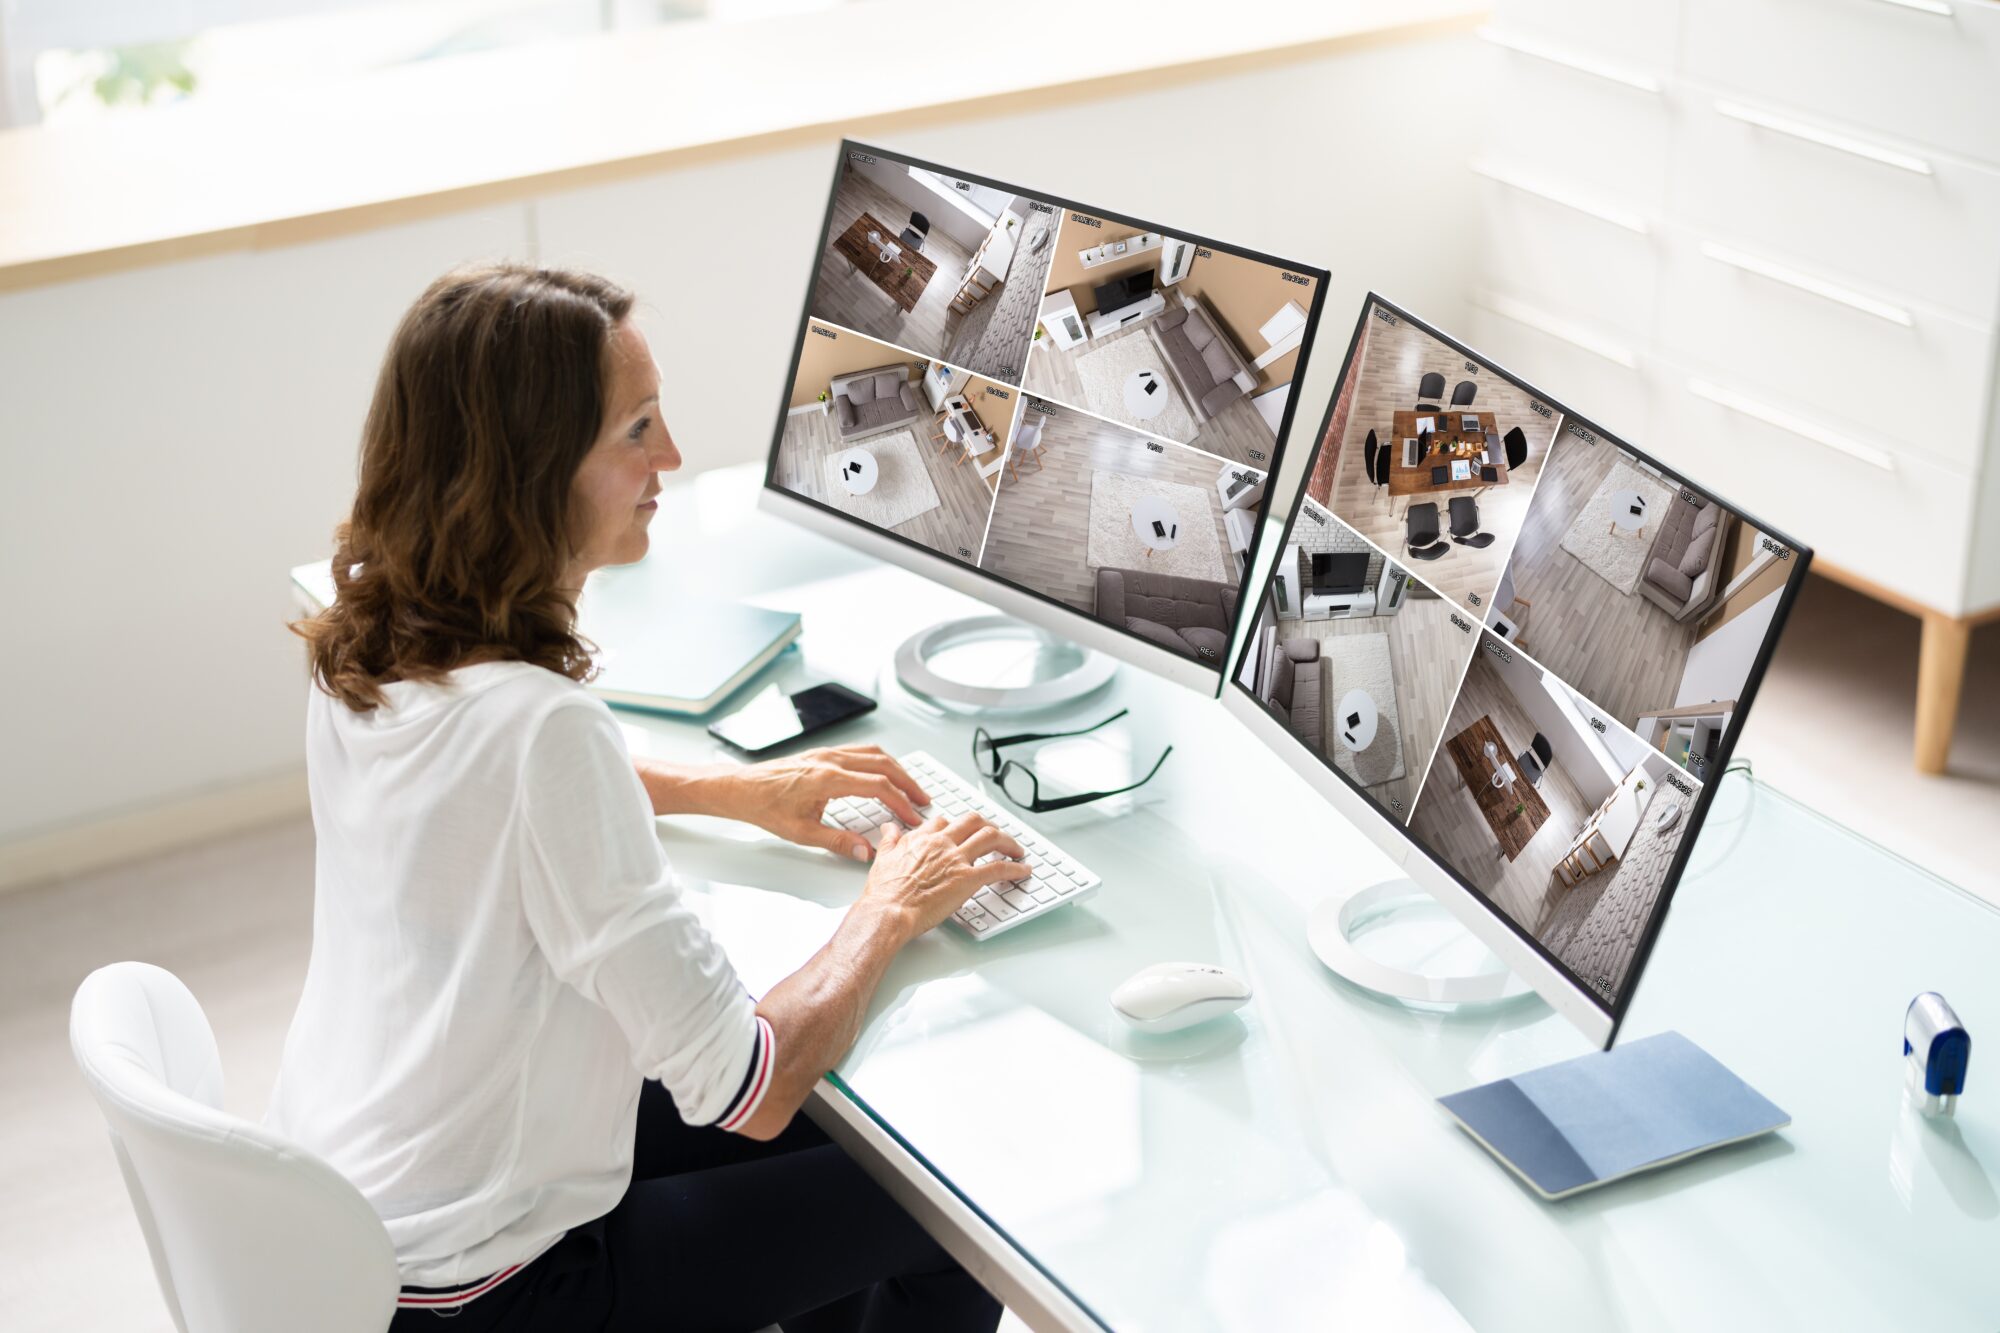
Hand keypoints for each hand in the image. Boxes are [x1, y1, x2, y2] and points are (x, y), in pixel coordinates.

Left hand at [728, 745, 930, 861]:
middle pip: (883, 765)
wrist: (740, 788)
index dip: (900, 802)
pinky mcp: (822, 754)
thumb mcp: (801, 833)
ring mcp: (826, 754)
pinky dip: (879, 762)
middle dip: (907, 783)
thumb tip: (866, 851)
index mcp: (827, 778)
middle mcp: (830, 760)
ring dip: (896, 769)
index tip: (913, 817)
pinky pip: (860, 751)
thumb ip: (837, 842)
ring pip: (873, 754)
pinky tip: (883, 774)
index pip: (877, 786)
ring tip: (909, 787)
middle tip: (923, 800)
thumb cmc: (764, 806)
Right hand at [861, 815, 1031, 936]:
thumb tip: (889, 828)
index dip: (959, 826)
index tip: (966, 833)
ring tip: (1016, 850)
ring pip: (991, 837)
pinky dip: (1015, 867)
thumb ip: (890, 840)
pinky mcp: (968, 879)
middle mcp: (942, 843)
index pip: (946, 822)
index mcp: (922, 839)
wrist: (888, 911)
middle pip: (973, 822)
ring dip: (1008, 841)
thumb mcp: (882, 858)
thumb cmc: (884, 893)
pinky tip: (1023, 870)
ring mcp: (956, 860)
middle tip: (997, 836)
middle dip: (990, 827)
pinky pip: (999, 867)